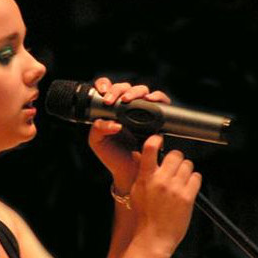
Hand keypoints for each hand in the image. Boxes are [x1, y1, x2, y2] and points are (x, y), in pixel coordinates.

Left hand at [88, 77, 170, 193]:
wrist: (130, 171)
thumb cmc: (113, 156)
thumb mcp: (97, 142)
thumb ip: (98, 128)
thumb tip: (112, 121)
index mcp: (110, 110)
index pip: (107, 89)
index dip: (104, 85)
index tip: (102, 92)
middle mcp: (126, 108)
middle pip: (124, 87)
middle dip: (117, 90)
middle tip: (112, 101)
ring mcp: (142, 111)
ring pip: (141, 90)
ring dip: (134, 92)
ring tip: (127, 101)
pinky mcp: (157, 115)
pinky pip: (160, 99)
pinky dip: (156, 96)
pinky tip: (149, 100)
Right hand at [131, 135, 201, 254]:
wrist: (153, 237)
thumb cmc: (143, 217)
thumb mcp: (136, 192)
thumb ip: (141, 173)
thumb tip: (140, 155)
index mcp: (146, 178)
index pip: (150, 149)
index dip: (155, 140)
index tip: (158, 139)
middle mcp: (161, 180)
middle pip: (175, 154)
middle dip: (175, 159)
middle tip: (172, 167)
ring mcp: (175, 188)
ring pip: (187, 165)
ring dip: (184, 170)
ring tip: (179, 180)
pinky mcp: (188, 197)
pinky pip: (196, 177)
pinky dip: (193, 180)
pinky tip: (186, 187)